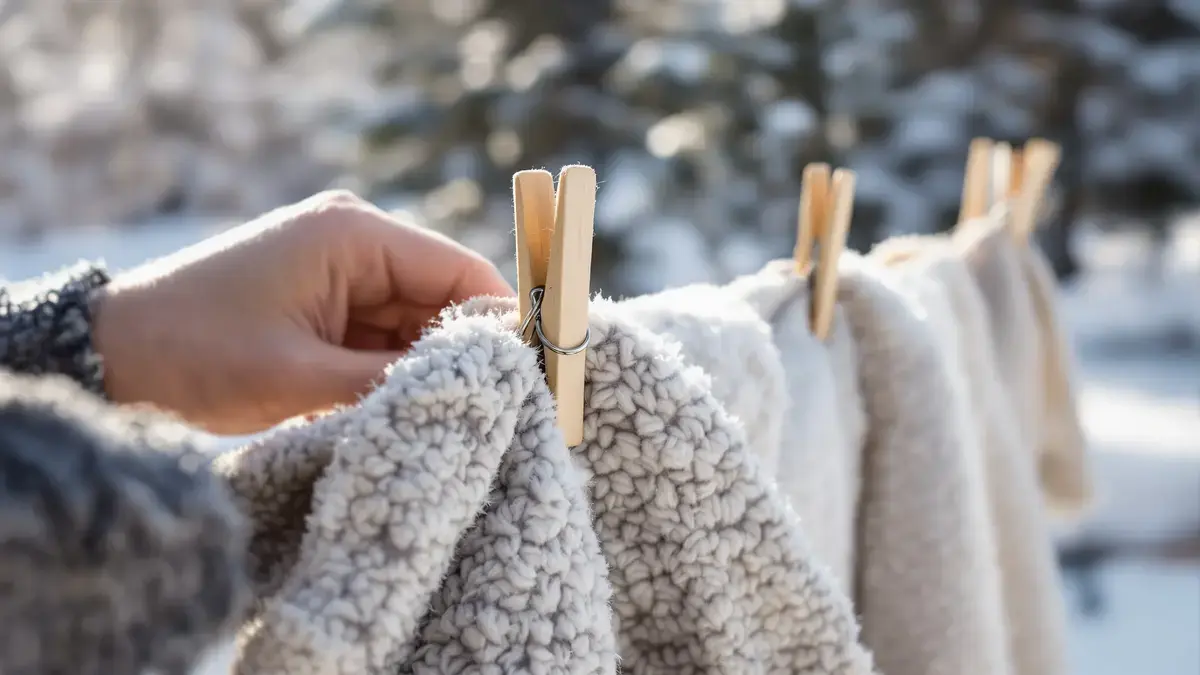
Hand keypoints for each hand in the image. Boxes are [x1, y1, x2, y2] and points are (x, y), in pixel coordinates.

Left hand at [92, 190, 512, 433]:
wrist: (112, 357)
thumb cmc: (198, 355)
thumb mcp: (301, 378)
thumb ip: (393, 381)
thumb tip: (476, 390)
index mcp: (353, 233)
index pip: (460, 270)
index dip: (503, 321)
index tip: (536, 378)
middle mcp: (354, 239)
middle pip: (444, 295)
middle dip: (466, 351)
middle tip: (498, 412)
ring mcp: (339, 270)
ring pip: (417, 319)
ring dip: (428, 366)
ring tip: (450, 418)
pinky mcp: (325, 300)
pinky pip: (383, 334)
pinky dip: (395, 370)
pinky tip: (406, 408)